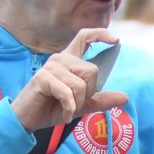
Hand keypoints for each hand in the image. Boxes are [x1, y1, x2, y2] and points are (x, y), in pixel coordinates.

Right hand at [10, 28, 128, 132]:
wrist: (28, 119)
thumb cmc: (52, 108)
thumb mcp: (81, 105)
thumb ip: (101, 99)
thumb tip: (125, 97)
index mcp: (69, 60)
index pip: (85, 37)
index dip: (101, 34)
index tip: (116, 39)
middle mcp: (60, 59)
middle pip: (92, 70)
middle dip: (88, 92)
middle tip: (74, 102)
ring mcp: (51, 67)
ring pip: (81, 84)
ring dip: (77, 103)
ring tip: (66, 108)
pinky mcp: (43, 78)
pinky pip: (68, 93)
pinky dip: (69, 108)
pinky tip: (63, 114)